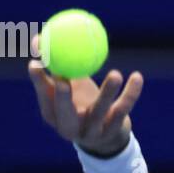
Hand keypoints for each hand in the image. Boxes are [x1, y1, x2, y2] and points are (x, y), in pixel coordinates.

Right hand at [27, 34, 142, 155]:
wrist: (104, 133)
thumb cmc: (79, 101)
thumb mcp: (66, 86)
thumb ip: (54, 66)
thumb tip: (36, 39)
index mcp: (54, 116)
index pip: (45, 99)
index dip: (38, 83)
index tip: (36, 63)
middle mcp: (70, 128)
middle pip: (65, 115)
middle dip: (62, 99)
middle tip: (63, 79)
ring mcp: (92, 131)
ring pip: (100, 111)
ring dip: (107, 92)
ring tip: (115, 74)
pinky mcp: (113, 130)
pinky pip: (123, 109)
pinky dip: (131, 93)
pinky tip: (137, 77)